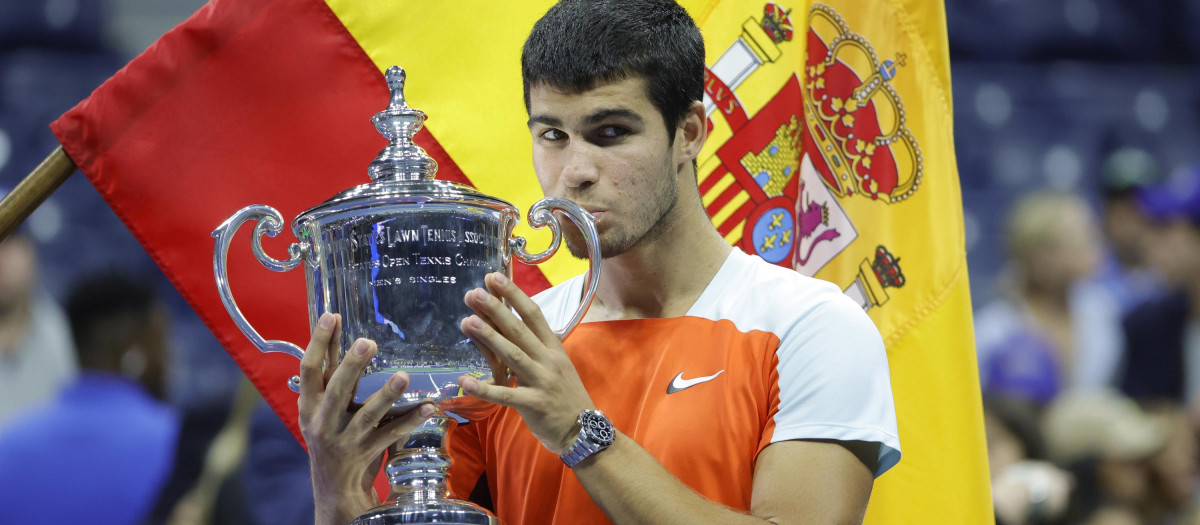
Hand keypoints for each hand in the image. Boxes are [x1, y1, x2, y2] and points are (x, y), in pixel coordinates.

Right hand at [298, 312, 435, 524]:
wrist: (333, 483)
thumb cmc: (328, 431)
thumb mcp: (320, 403)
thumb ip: (330, 366)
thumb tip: (334, 319)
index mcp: (309, 405)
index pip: (309, 369)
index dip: (318, 342)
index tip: (332, 316)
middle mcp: (324, 422)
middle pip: (337, 391)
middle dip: (352, 366)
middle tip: (369, 342)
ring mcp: (346, 439)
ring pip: (367, 415)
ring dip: (386, 395)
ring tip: (403, 377)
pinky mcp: (367, 452)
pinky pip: (391, 434)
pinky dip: (410, 420)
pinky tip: (428, 407)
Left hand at [457, 273, 596, 453]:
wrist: (583, 429)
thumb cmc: (564, 395)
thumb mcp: (556, 365)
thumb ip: (534, 347)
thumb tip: (507, 326)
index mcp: (554, 347)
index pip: (534, 314)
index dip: (514, 295)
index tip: (495, 277)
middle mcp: (548, 360)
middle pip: (520, 330)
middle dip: (497, 310)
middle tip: (475, 293)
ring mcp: (542, 382)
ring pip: (512, 356)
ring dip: (489, 338)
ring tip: (468, 322)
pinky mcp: (533, 404)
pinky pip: (505, 395)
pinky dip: (484, 389)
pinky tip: (464, 381)